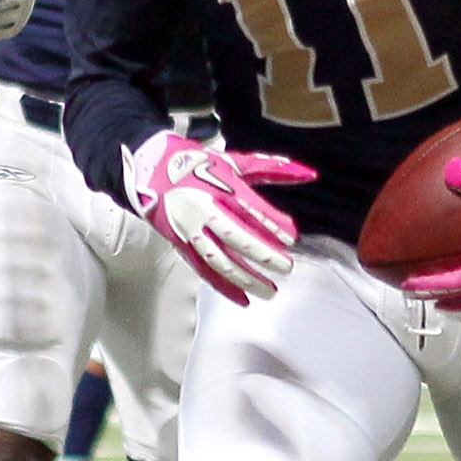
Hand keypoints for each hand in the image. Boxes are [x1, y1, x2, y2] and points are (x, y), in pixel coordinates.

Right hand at [120, 129, 311, 303]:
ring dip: (246, 278)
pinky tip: (243, 299)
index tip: (291, 237)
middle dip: (263, 254)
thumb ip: (273, 169)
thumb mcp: (235, 162)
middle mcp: (204, 208)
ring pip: (219, 259)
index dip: (272, 224)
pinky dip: (224, 287)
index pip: (250, 208)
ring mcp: (191, 229)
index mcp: (220, 186)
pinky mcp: (181, 244)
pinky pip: (203, 270)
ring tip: (270, 291)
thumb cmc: (197, 166)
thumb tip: (309, 174)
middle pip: (235, 236)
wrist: (151, 171)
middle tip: (286, 267)